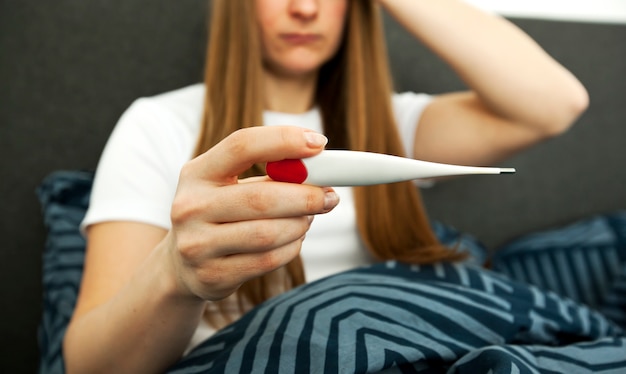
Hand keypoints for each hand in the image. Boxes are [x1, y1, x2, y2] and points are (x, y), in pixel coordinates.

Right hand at [165, 126, 339, 300]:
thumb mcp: (231, 186)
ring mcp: (197, 245)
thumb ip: (271, 175)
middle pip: (262, 198)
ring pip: (268, 234)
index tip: (319, 143)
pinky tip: (293, 240)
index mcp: (196, 173)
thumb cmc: (220, 214)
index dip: (284, 140)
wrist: (182, 264)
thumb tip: (323, 171)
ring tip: (307, 219)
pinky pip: (267, 260)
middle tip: (328, 197)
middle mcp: (190, 207)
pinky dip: (291, 248)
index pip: (242, 145)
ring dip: (300, 225)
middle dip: (306, 197)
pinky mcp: (212, 275)